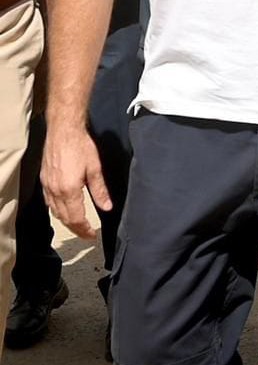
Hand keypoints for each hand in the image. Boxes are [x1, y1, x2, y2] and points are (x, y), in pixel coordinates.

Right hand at [41, 125, 111, 240]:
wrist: (63, 130)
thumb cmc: (80, 146)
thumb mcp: (95, 169)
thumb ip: (100, 191)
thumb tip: (107, 207)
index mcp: (69, 190)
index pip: (76, 218)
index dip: (84, 229)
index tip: (92, 235)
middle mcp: (55, 190)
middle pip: (64, 218)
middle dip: (76, 229)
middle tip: (87, 234)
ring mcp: (47, 185)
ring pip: (55, 211)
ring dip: (66, 221)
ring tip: (77, 226)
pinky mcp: (44, 179)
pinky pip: (49, 202)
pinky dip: (57, 210)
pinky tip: (64, 210)